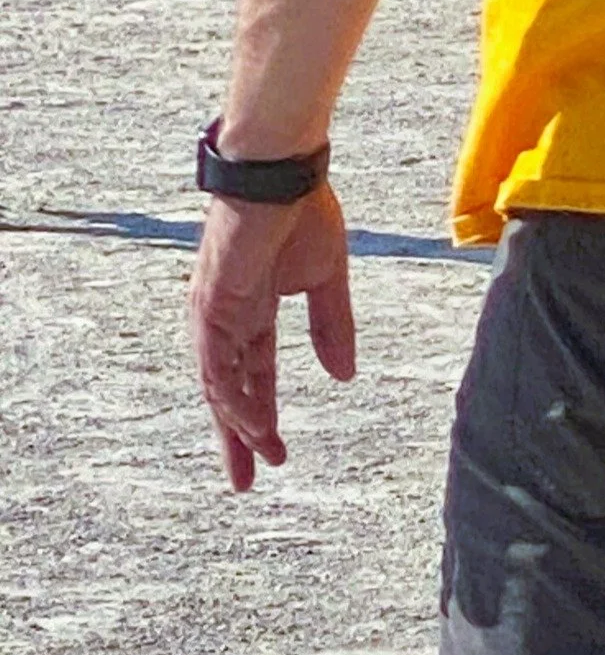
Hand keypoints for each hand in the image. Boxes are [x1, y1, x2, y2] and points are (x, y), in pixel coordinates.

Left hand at [190, 185, 356, 491]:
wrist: (282, 173)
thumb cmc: (304, 212)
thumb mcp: (327, 282)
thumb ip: (332, 328)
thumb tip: (342, 377)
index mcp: (250, 312)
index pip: (250, 377)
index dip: (260, 419)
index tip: (274, 456)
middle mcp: (225, 318)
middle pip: (225, 390)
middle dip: (236, 437)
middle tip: (245, 481)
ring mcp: (214, 311)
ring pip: (217, 383)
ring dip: (238, 422)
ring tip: (261, 454)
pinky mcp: (212, 302)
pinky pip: (216, 362)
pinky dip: (232, 394)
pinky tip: (249, 421)